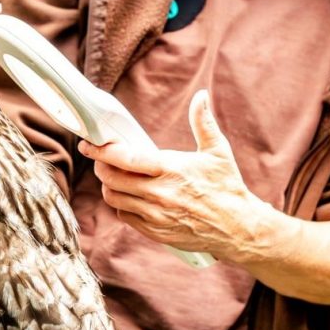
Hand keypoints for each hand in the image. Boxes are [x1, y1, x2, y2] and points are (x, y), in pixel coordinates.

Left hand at [78, 89, 278, 261]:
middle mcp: (159, 194)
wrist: (238, 227)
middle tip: (103, 159)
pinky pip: (125, 217)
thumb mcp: (217, 152)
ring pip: (114, 199)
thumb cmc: (227, 186)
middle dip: (102, 167)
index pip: (124, 159)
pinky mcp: (155, 232)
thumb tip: (201, 96)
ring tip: (115, 177)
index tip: (90, 144)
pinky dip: (122, 205)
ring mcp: (156, 215)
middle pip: (111, 180)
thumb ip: (203, 122)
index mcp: (171, 170)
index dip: (102, 151)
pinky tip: (130, 196)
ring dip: (109, 186)